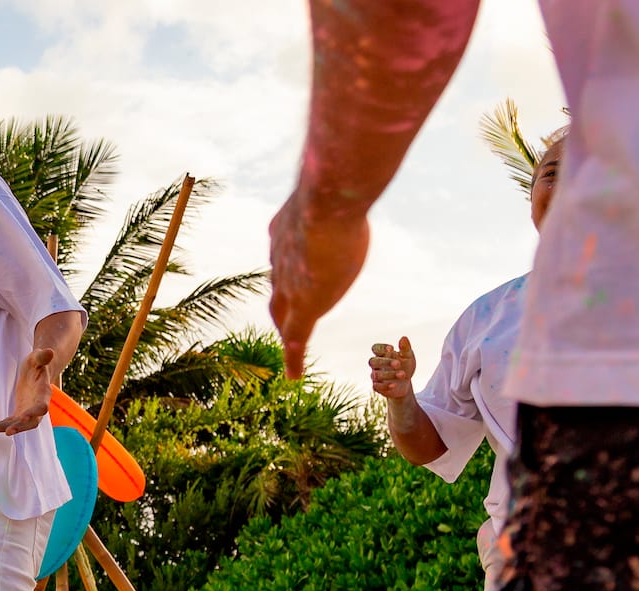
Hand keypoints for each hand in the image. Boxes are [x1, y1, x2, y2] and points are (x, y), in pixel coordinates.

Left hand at [0, 348, 55, 435]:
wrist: (36, 371)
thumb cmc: (37, 363)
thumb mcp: (37, 358)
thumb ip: (42, 357)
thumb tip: (50, 352)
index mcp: (44, 394)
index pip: (41, 406)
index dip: (34, 412)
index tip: (25, 417)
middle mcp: (38, 407)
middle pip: (32, 422)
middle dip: (20, 427)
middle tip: (8, 432)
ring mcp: (28, 412)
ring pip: (18, 425)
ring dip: (4, 429)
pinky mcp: (19, 414)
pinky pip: (9, 423)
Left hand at [269, 191, 369, 378]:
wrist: (328, 202)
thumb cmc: (339, 185)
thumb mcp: (337, 185)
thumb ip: (344, 184)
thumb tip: (360, 165)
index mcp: (284, 232)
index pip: (285, 255)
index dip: (289, 266)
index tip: (294, 268)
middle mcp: (279, 259)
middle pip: (277, 287)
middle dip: (281, 303)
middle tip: (285, 318)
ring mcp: (289, 283)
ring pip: (283, 312)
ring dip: (287, 328)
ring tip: (290, 348)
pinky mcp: (304, 305)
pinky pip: (295, 338)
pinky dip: (293, 357)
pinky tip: (294, 376)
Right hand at [368, 337, 417, 399]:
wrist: (405, 384)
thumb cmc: (405, 367)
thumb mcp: (408, 357)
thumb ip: (405, 348)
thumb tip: (403, 338)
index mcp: (382, 355)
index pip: (375, 348)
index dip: (381, 348)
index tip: (391, 349)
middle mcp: (376, 365)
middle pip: (373, 361)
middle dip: (385, 362)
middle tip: (398, 364)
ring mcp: (375, 376)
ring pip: (376, 374)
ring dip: (389, 374)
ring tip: (403, 374)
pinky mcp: (377, 387)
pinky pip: (376, 386)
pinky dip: (385, 386)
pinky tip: (394, 385)